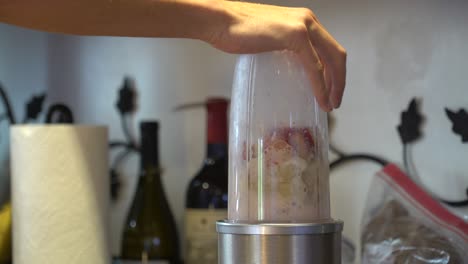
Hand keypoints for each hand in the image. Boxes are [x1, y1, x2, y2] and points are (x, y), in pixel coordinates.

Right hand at [210, 1, 345, 111]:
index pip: (328, 48)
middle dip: (339, 81)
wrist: (219, 21)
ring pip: (331, 60)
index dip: (334, 71)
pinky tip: (320, 99)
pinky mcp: (295, 36)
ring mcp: (303, 26)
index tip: (330, 90)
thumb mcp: (269, 40)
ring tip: (329, 104)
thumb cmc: (236, 31)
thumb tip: (288, 70)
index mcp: (304, 20)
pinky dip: (320, 85)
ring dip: (334, 85)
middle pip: (336, 54)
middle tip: (334, 101)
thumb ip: (283, 49)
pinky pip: (314, 66)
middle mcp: (308, 20)